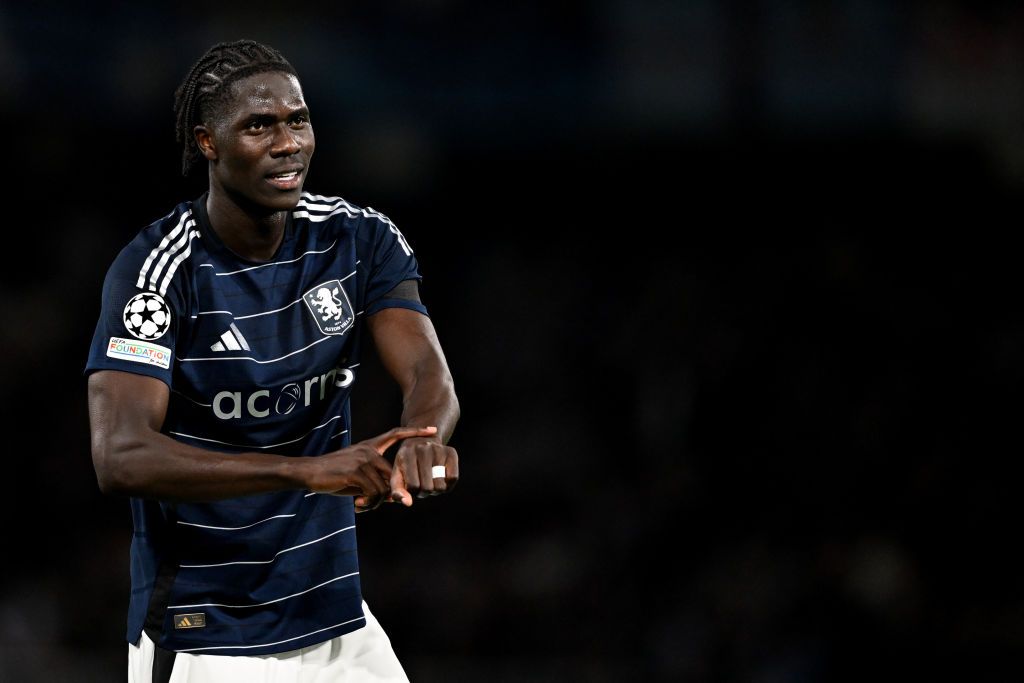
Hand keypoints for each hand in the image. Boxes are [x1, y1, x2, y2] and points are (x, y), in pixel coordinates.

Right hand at [308, 426, 436, 510]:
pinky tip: (358, 506)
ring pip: (385, 487)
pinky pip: (374, 492)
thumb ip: (377, 483)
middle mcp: (369, 450)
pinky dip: (369, 504)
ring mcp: (363, 459)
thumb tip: (397, 498)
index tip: (433, 431)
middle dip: (394, 493)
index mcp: (369, 446)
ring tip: (363, 506)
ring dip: (377, 502)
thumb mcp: (358, 478)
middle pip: (394, 474)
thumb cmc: (334, 477)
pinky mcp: (356, 472)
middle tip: (383, 504)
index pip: (396, 434)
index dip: (414, 432)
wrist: (309, 473)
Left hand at [389, 436, 458, 505]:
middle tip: (422, 484)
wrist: (422, 441)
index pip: (413, 486)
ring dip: (436, 490)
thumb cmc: (407, 464)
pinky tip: (442, 478)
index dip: (413, 492)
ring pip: (440, 486)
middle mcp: (422, 449)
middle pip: (427, 488)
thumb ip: (397, 492)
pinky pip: (453, 478)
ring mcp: (438, 449)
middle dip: (424, 492)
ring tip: (431, 481)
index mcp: (406, 454)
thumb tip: (408, 503)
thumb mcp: (398, 475)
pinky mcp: (451, 452)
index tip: (412, 486)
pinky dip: (448, 484)